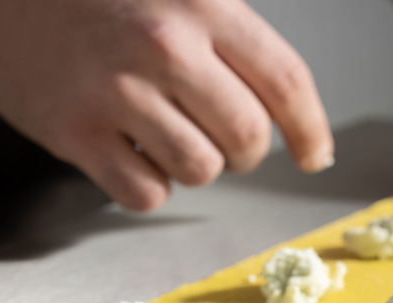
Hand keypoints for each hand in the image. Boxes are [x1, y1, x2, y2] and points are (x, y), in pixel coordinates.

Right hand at [0, 0, 332, 210]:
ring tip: (170, 136)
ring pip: (201, 171)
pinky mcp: (74, 133)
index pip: (286, 81)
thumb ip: (230, 36)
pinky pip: (145, 194)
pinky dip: (150, 185)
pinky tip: (134, 153)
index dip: (311, 129)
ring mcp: (116, 92)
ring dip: (197, 165)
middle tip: (229, 141)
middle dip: (247, 152)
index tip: (318, 156)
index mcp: (202, 4)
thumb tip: (284, 103)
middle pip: (248, 138)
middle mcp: (165, 48)